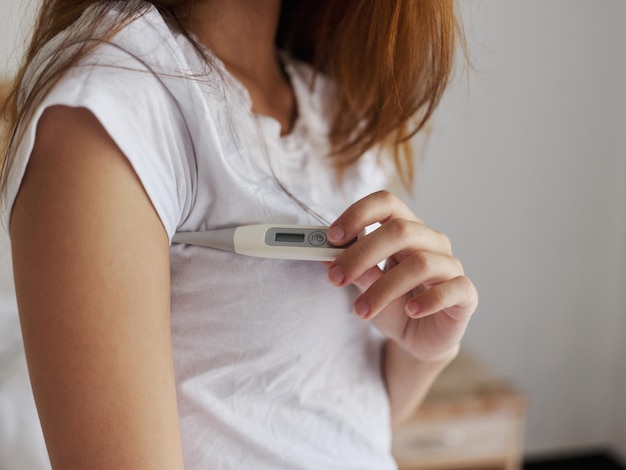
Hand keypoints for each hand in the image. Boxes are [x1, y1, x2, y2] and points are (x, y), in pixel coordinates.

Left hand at [326, 190, 477, 362]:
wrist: (417, 340)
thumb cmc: (393, 306)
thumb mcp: (367, 288)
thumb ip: (354, 270)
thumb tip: (326, 257)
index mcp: (406, 229)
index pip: (386, 203)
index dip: (359, 214)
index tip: (332, 237)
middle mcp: (431, 241)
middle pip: (400, 230)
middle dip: (362, 253)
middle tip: (336, 277)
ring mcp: (451, 266)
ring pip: (421, 263)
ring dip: (384, 288)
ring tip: (360, 309)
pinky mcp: (466, 293)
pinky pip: (452, 289)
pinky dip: (429, 300)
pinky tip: (410, 312)